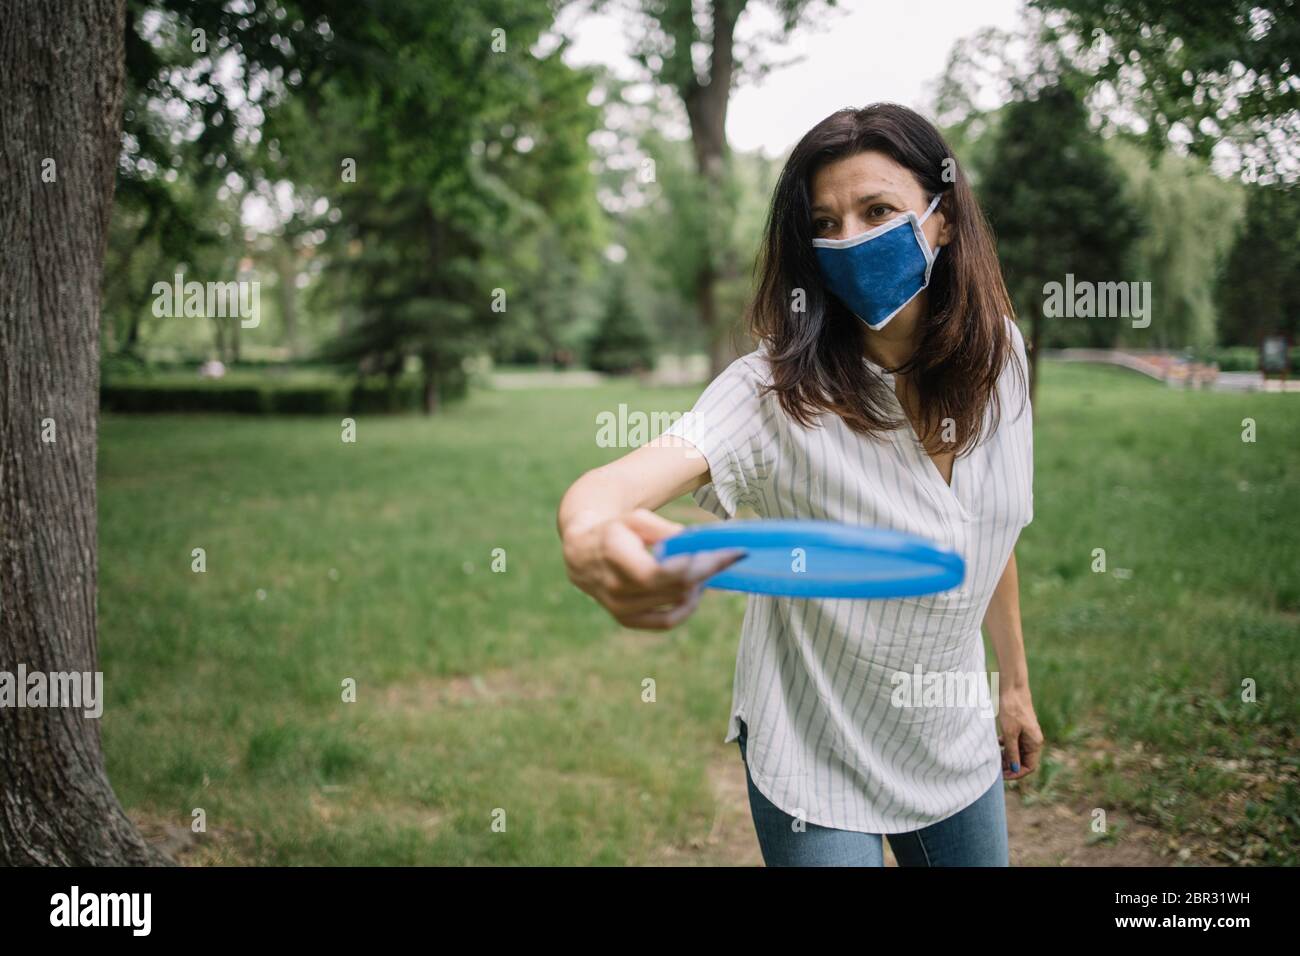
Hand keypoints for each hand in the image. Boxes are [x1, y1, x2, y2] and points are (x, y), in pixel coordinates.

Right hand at [561, 508, 745, 630]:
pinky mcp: (625, 619)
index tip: (728, 554)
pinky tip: (695, 591)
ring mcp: (619, 607)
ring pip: (675, 602)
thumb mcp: (635, 519)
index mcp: (614, 555)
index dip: (695, 566)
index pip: (659, 572)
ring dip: (697, 586)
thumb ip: (664, 530)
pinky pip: (665, 622)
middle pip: (675, 586)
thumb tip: (696, 543)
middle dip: (706, 571)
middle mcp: (614, 586)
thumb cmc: (614, 530)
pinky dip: (686, 608)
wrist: (581, 552)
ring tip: (705, 568)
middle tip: (727, 556)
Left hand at [998, 684, 1042, 780]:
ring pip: (1018, 751)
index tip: (1002, 775)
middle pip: (1023, 760)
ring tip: (995, 758)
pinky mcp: (1021, 727)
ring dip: (1007, 756)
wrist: (1012, 688)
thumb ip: (1012, 751)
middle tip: (996, 769)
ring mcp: (1027, 734)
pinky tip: (997, 744)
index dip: (1016, 773)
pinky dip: (1006, 746)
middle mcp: (1034, 740)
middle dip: (1010, 766)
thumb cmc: (1012, 710)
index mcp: (1035, 743)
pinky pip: (1015, 742)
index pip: (1029, 766)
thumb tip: (1014, 768)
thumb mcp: (1009, 733)